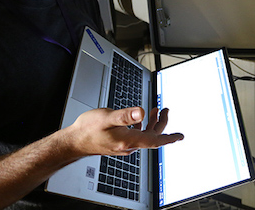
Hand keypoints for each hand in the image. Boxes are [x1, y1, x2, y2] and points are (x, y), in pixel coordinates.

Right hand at [67, 107, 183, 156]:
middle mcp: (129, 145)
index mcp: (129, 140)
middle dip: (161, 123)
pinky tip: (139, 119)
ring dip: (153, 123)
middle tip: (165, 110)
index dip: (169, 138)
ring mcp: (124, 145)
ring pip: (145, 135)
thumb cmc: (88, 130)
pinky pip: (137, 136)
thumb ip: (125, 115)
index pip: (155, 140)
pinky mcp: (119, 143)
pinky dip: (143, 126)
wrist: (74, 142)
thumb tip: (141, 112)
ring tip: (156, 111)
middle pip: (152, 136)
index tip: (180, 136)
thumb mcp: (107, 117)